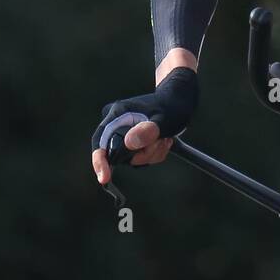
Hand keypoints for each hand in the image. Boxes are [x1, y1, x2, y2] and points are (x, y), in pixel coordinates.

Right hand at [90, 67, 198, 183]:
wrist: (179, 102)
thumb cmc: (171, 105)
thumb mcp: (163, 119)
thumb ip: (147, 131)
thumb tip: (128, 144)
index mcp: (118, 114)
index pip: (100, 140)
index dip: (99, 161)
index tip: (105, 178)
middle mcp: (117, 123)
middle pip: (118, 154)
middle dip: (142, 154)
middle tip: (160, 142)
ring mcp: (125, 133)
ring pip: (132, 158)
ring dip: (151, 153)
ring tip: (164, 139)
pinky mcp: (133, 141)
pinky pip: (140, 157)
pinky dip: (154, 153)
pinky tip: (163, 141)